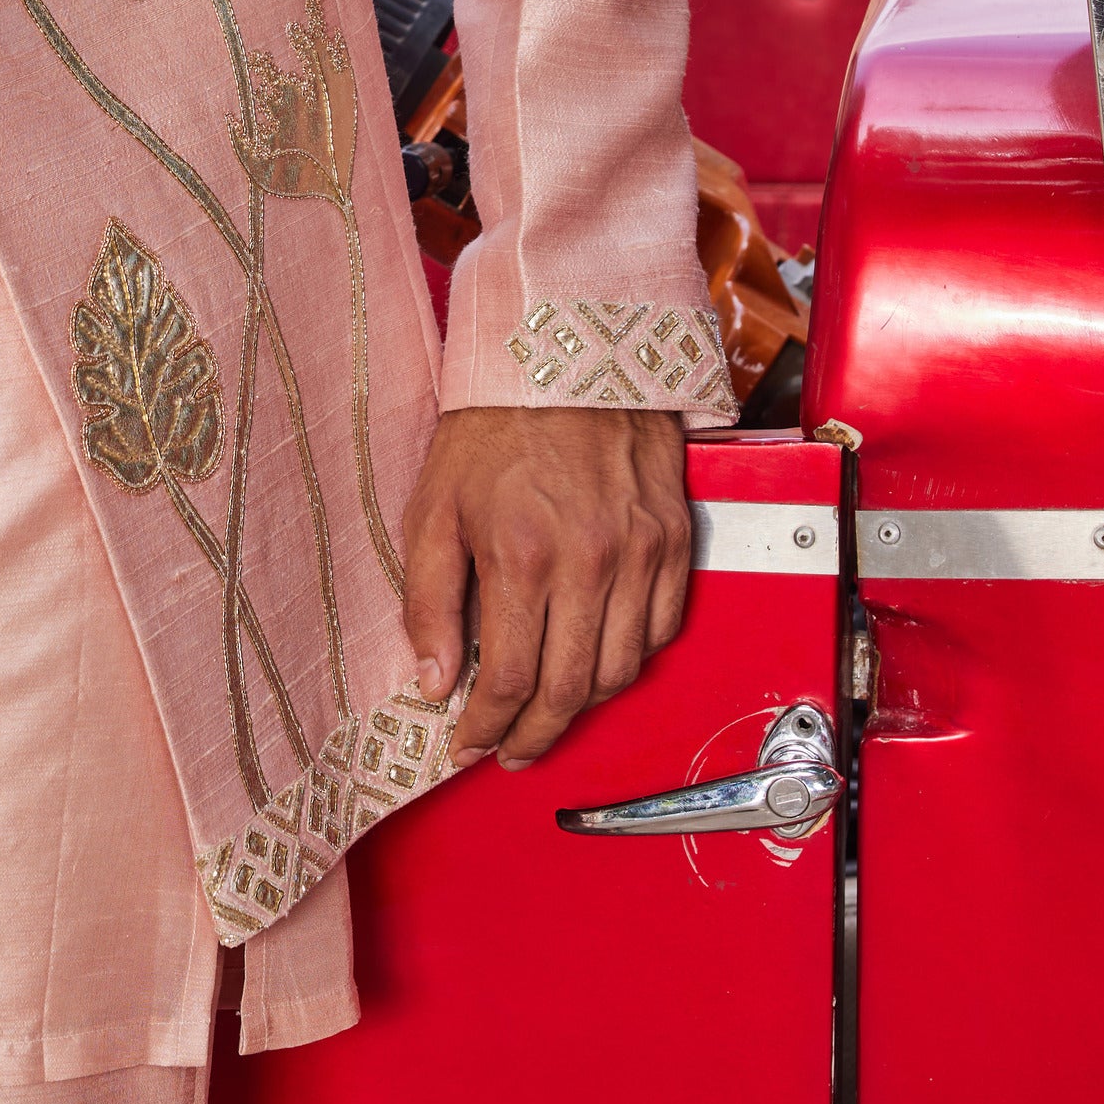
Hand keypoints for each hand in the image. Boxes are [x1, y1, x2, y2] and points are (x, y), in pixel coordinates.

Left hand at [400, 401, 691, 767]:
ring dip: (583, 707)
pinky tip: (596, 660)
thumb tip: (434, 680)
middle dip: (534, 737)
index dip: (486, 728)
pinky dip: (631, 660)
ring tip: (547, 712)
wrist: (569, 353)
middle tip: (509, 750)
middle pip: (571, 692)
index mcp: (521, 555)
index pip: (509, 681)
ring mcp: (641, 553)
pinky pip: (663, 630)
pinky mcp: (675, 540)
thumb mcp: (433, 507)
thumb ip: (428, 600)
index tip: (468, 744)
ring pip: (622, 671)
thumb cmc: (495, 424)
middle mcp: (590, 562)